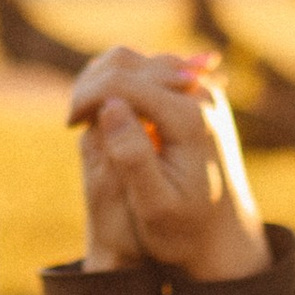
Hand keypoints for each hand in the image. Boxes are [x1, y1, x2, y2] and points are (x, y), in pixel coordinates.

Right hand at [68, 46, 267, 282]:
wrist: (225, 234)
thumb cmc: (185, 230)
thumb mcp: (155, 206)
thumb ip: (132, 157)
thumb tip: (110, 108)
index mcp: (189, 120)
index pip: (122, 83)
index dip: (87, 97)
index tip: (69, 126)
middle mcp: (202, 95)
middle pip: (130, 62)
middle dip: (92, 84)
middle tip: (73, 120)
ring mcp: (203, 91)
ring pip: (139, 61)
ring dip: (106, 81)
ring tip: (87, 116)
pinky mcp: (198, 94)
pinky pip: (152, 71)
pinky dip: (124, 84)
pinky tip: (109, 112)